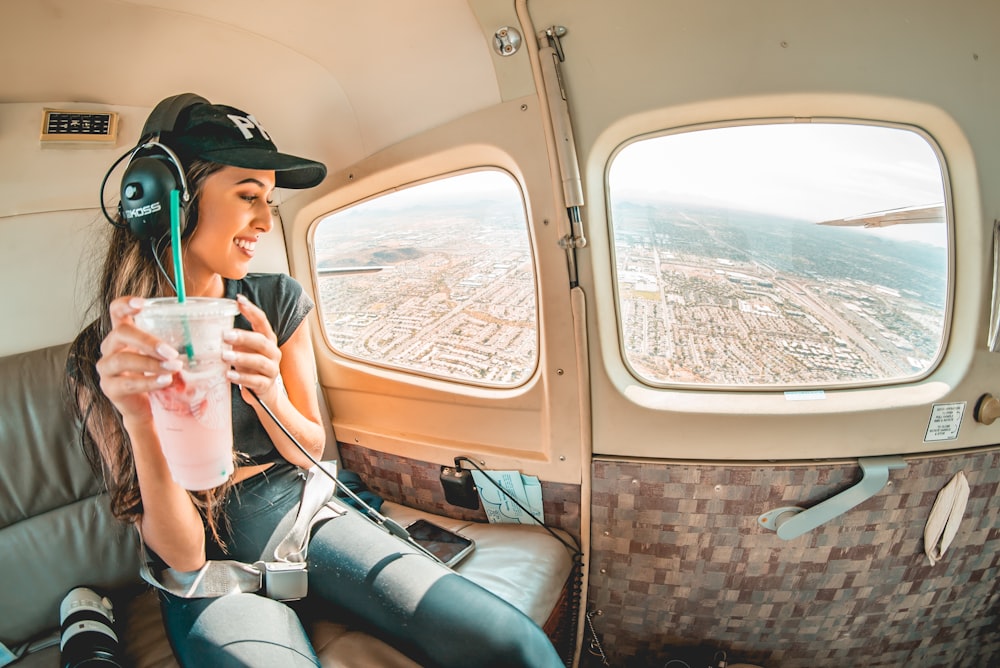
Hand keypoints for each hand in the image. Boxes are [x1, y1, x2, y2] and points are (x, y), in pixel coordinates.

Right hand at [96, 297, 182, 422]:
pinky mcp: (110, 388)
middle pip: (121, 333)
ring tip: (174, 367)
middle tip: (171, 351)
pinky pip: (127, 383)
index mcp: (124, 333)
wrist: (147, 406)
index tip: (142, 303)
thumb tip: (208, 326)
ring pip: (122, 359)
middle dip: (147, 340)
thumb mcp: (164, 353)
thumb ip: (174, 340)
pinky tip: (166, 381)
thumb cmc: (157, 373)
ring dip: (150, 363)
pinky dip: (149, 381)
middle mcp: (110, 347)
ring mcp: (107, 368)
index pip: (116, 310)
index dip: (125, 304)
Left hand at [224, 294, 282, 406]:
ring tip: (224, 356)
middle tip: (225, 335)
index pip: (262, 321)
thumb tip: (208, 326)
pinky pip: (255, 381)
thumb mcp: (244, 349)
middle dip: (244, 337)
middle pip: (262, 341)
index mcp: (268, 339)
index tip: (239, 300)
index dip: (252, 310)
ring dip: (241, 358)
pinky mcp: (266, 385)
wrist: (264, 391)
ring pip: (259, 361)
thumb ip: (234, 339)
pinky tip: (229, 375)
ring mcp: (272, 369)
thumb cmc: (250, 366)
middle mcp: (273, 352)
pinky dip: (242, 378)